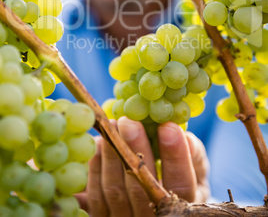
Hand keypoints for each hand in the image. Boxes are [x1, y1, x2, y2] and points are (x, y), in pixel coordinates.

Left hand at [82, 117, 209, 215]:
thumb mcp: (195, 167)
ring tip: (112, 124)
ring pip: (116, 191)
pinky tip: (99, 142)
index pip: (181, 185)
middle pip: (142, 189)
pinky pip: (96, 195)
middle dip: (135, 150)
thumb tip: (186, 137)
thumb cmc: (178, 176)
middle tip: (129, 121)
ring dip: (111, 155)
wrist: (155, 201)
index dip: (175, 157)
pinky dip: (96, 167)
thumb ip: (193, 153)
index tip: (168, 127)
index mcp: (183, 205)